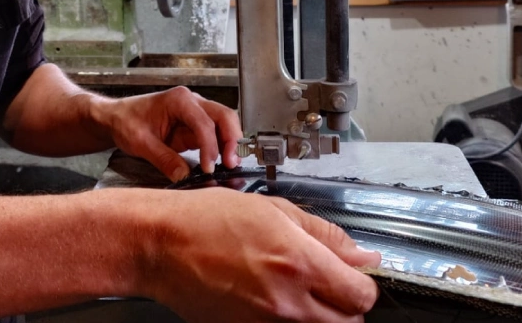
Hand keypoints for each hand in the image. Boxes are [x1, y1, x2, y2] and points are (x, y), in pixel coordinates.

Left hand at [100, 87, 242, 180]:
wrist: (116, 118)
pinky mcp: (194, 127)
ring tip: (229, 165)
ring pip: (224, 124)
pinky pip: (214, 136)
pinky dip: (221, 149)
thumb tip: (184, 176)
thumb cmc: (125, 121)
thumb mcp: (141, 142)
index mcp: (179, 100)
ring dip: (229, 144)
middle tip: (231, 164)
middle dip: (231, 140)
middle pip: (224, 116)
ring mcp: (195, 114)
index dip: (210, 146)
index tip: (208, 167)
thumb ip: (164, 159)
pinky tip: (219, 163)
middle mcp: (191, 103)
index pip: (204, 122)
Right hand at [143, 188, 380, 322]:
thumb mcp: (272, 210)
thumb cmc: (205, 220)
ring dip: (318, 315)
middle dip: (345, 304)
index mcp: (299, 263)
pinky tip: (270, 298)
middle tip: (327, 282)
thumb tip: (361, 254)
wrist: (159, 245)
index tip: (353, 272)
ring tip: (295, 289)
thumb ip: (324, 234)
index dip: (363, 282)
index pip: (362, 295)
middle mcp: (287, 302)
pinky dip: (286, 321)